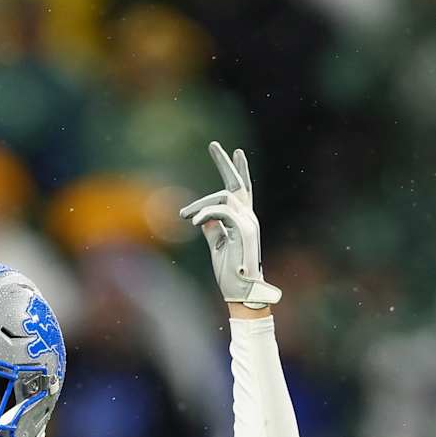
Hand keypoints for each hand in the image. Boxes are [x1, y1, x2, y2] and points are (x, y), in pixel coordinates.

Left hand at [180, 141, 280, 307]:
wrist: (241, 292)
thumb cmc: (229, 272)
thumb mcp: (217, 246)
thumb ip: (212, 228)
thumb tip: (203, 216)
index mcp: (244, 220)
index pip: (242, 190)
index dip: (238, 170)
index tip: (234, 152)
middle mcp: (249, 218)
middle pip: (238, 183)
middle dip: (225, 163)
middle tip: (214, 145)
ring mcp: (249, 223)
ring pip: (224, 197)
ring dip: (201, 204)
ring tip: (185, 216)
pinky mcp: (245, 231)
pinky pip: (223, 211)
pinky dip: (206, 213)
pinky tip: (194, 222)